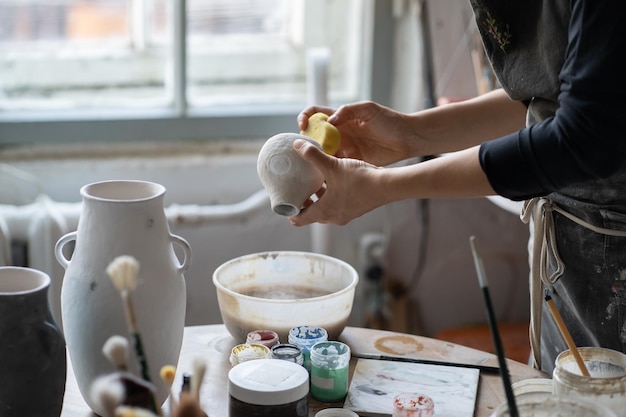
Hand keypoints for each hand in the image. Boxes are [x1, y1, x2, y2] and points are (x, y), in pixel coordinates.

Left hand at [287, 138, 389, 225]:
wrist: (387, 186)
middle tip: (296, 187)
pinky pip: (337, 205)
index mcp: (324, 212)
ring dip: (318, 197)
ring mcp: (345, 215)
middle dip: (303, 201)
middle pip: (311, 213)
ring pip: (325, 208)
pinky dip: (331, 195)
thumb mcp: (332, 165)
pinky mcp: (355, 209)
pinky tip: (333, 179)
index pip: (298, 219)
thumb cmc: (360, 179)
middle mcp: (333, 217)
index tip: (285, 200)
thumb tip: (297, 145)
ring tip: (313, 181)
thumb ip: (313, 156)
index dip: (289, 211)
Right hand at [297, 101, 417, 165]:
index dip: (305, 118)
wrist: (406, 139)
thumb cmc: (389, 120)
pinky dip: (327, 169)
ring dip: (315, 157)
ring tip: (311, 162)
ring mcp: (344, 148)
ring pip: (322, 152)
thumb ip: (348, 110)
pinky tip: (324, 172)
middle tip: (306, 148)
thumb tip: (330, 121)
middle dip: (306, 141)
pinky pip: (334, 166)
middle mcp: (338, 133)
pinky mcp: (351, 162)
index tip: (302, 126)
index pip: (315, 114)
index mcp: (340, 117)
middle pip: (314, 136)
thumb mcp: (368, 109)